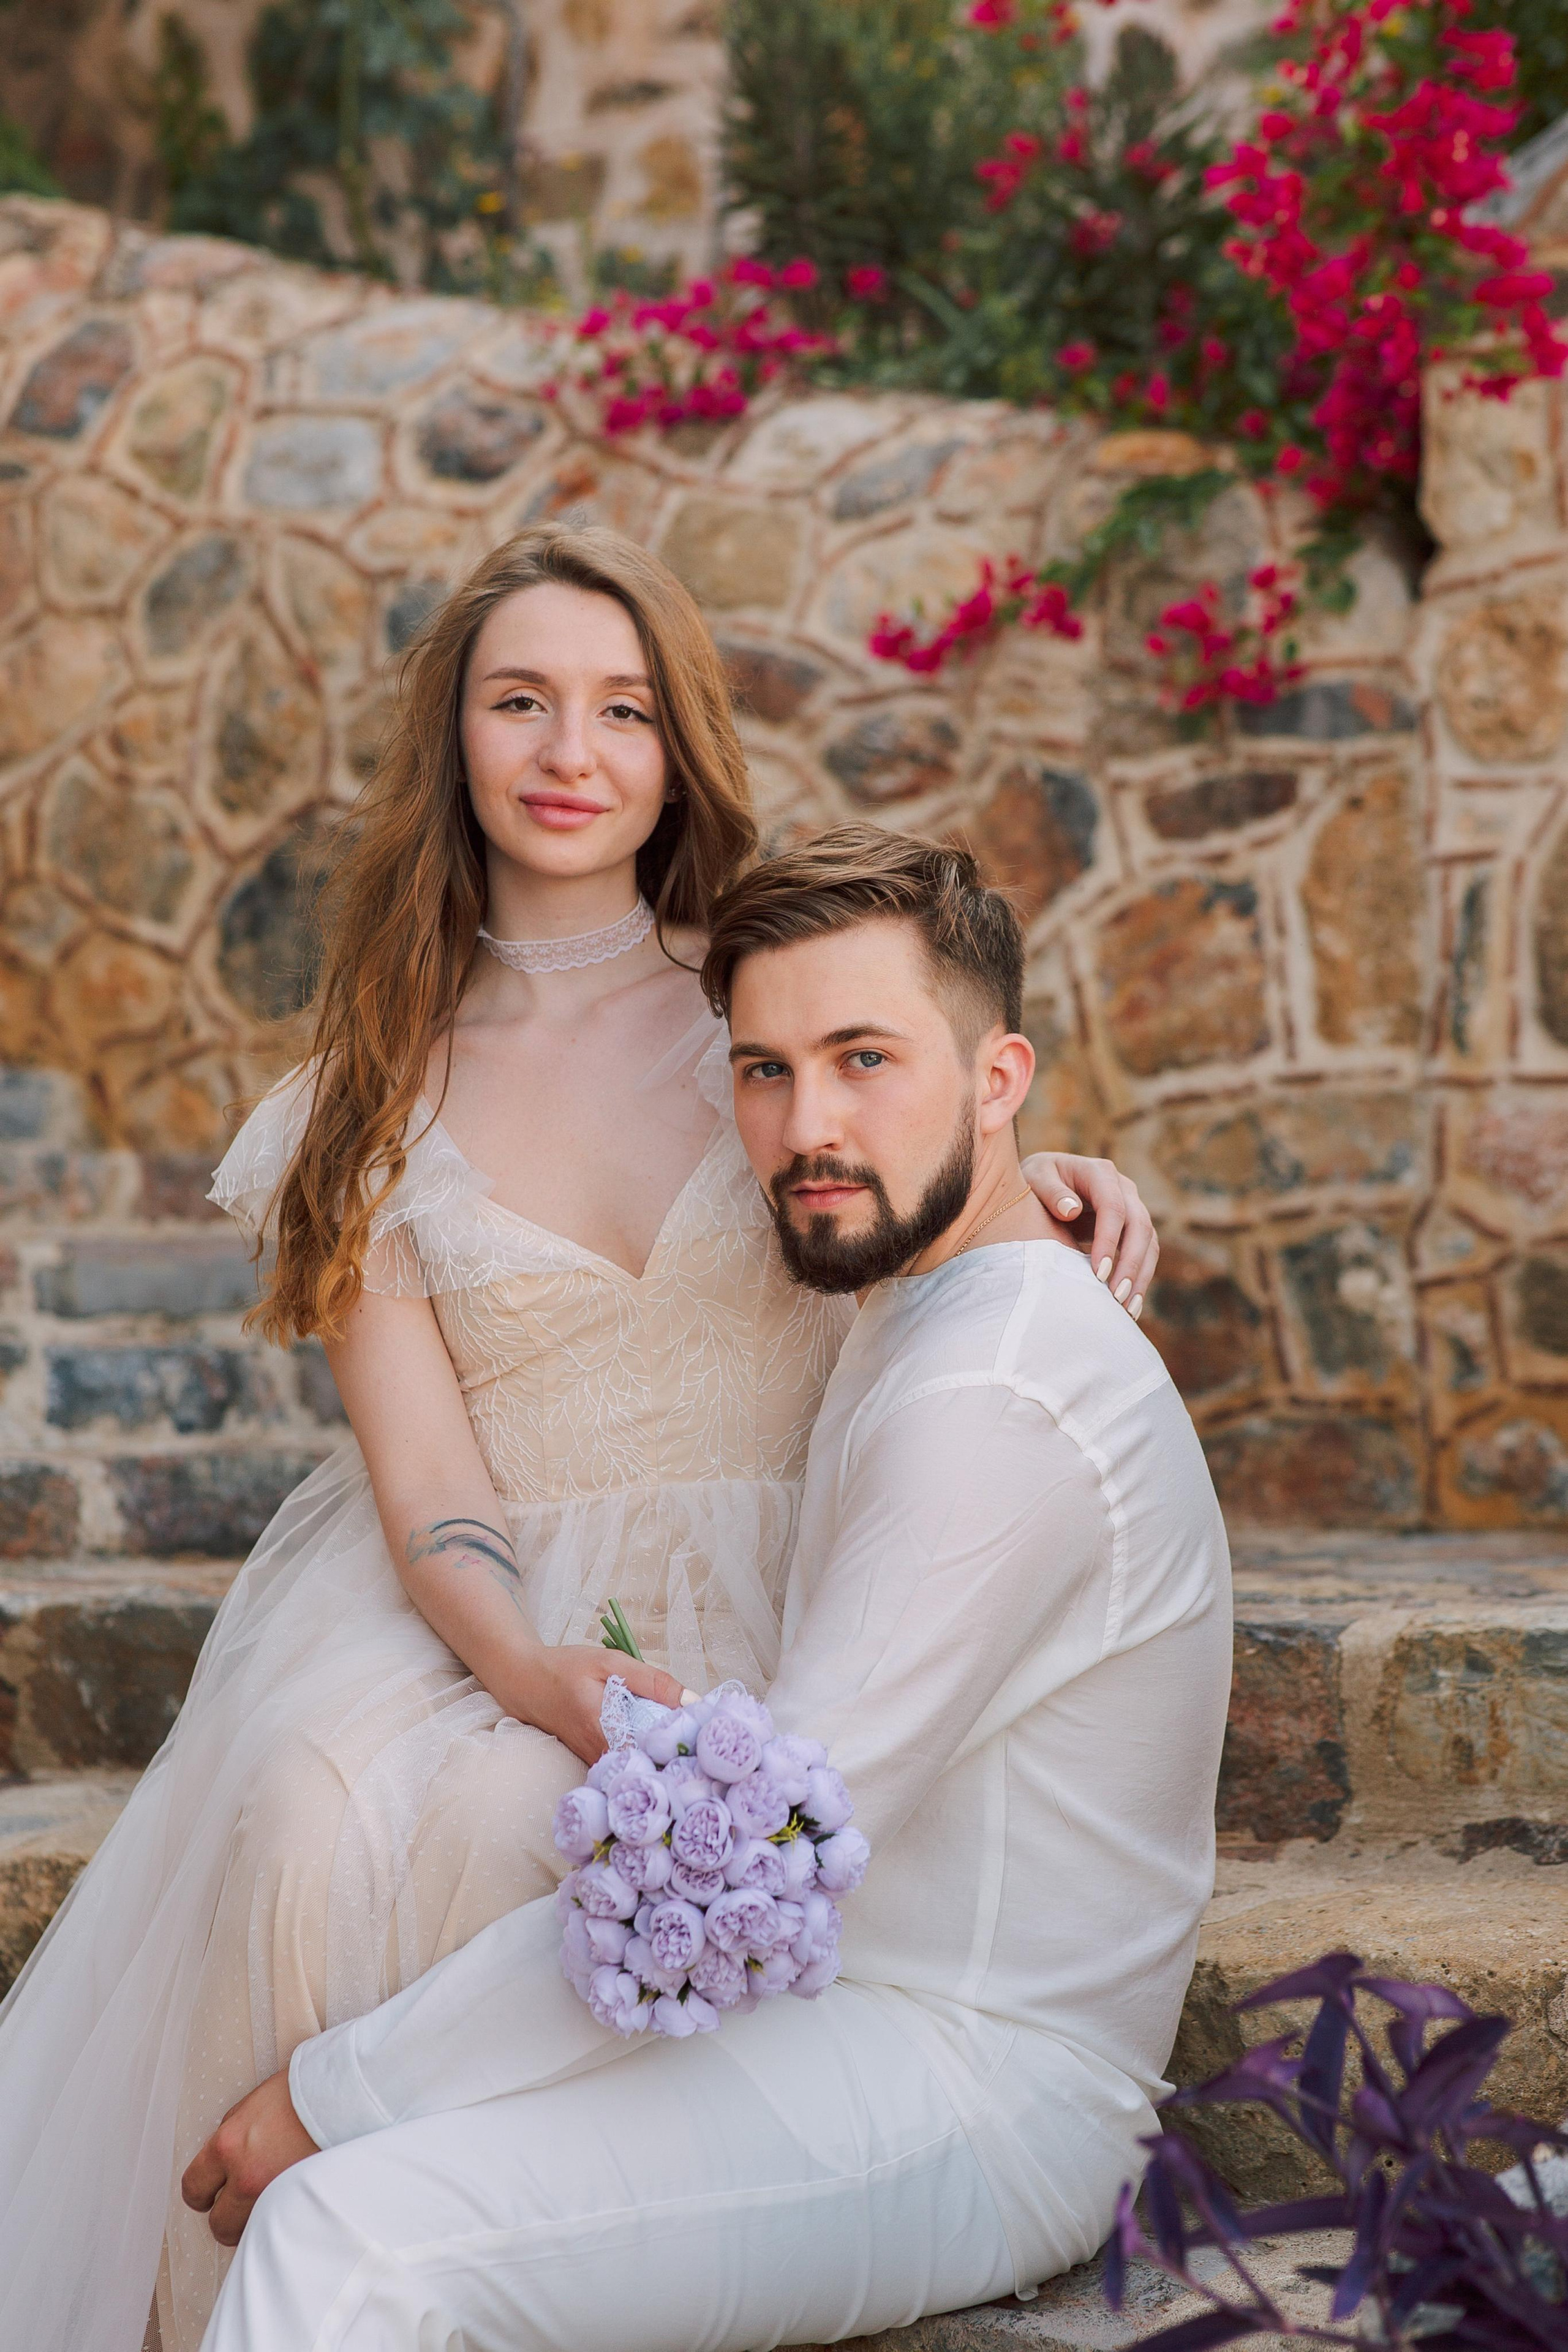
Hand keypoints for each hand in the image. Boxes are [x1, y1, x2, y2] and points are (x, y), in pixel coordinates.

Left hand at [181, 2068, 317, 2246]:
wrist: (348, 2093)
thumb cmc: (303, 2090)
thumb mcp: (254, 2103)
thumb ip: (231, 2132)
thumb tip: (220, 2159)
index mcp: (229, 2145)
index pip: (193, 2188)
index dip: (200, 2194)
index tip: (207, 2195)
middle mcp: (247, 2177)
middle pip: (219, 2224)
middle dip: (226, 2217)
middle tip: (240, 2203)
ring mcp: (275, 2196)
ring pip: (250, 2234)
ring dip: (255, 2222)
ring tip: (270, 2201)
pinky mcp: (301, 2206)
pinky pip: (279, 2229)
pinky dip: (281, 2222)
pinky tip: (289, 2204)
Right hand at [523, 1644, 684, 1764]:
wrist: (523, 1682)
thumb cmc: (566, 1668)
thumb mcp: (610, 1662)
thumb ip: (651, 1680)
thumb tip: (691, 1700)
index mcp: (605, 1730)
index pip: (652, 1756)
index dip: (681, 1751)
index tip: (703, 1741)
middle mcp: (599, 1754)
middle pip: (648, 1767)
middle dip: (676, 1758)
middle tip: (700, 1743)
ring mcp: (593, 1761)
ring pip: (636, 1768)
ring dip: (660, 1757)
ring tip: (683, 1741)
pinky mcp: (591, 1760)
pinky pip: (623, 1763)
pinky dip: (642, 1754)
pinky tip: (656, 1740)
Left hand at [1021, 1153, 1157, 1319]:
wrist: (1042, 1183)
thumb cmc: (1035, 1181)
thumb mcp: (1035, 1178)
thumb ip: (1049, 1191)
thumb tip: (1070, 1210)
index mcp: (1099, 1173)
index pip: (1113, 1206)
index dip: (1109, 1239)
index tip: (1098, 1272)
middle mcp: (1123, 1188)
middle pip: (1140, 1225)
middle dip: (1131, 1263)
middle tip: (1116, 1297)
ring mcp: (1131, 1207)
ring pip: (1149, 1242)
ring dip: (1140, 1276)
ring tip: (1127, 1310)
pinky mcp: (1131, 1228)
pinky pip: (1145, 1253)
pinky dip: (1140, 1278)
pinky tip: (1130, 1307)